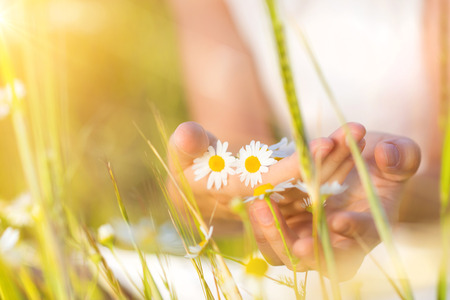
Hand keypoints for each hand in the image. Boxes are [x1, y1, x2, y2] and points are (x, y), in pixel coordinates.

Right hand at [167, 121, 365, 224]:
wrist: (203, 191)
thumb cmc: (190, 170)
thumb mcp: (182, 157)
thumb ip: (186, 145)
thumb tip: (187, 132)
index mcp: (235, 197)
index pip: (270, 187)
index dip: (296, 167)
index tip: (322, 144)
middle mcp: (263, 207)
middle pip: (302, 187)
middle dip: (329, 161)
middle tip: (355, 132)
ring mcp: (279, 202)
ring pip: (314, 185)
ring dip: (338, 161)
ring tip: (358, 132)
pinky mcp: (289, 196)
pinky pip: (316, 180)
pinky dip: (333, 162)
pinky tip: (352, 142)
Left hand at [248, 132, 420, 279]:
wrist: (343, 158)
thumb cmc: (373, 158)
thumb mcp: (395, 150)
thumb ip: (402, 155)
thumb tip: (387, 156)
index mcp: (370, 224)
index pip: (364, 239)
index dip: (354, 233)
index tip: (339, 220)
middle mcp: (338, 239)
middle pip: (323, 263)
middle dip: (311, 254)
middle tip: (298, 244)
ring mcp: (311, 236)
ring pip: (289, 256)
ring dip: (276, 238)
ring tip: (262, 206)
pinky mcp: (288, 228)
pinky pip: (271, 242)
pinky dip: (262, 227)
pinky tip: (255, 202)